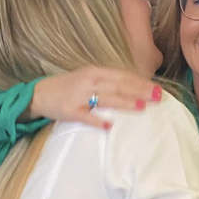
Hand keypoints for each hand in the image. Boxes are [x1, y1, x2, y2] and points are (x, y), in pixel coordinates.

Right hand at [30, 67, 160, 130]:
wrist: (39, 94)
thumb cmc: (68, 87)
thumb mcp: (89, 79)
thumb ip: (109, 83)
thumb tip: (134, 89)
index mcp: (95, 72)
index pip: (123, 76)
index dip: (141, 82)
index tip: (158, 89)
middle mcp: (88, 81)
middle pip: (118, 85)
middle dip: (140, 91)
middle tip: (158, 97)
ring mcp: (78, 96)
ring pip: (106, 99)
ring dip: (124, 103)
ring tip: (141, 107)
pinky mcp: (69, 111)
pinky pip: (86, 117)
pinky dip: (98, 121)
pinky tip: (110, 126)